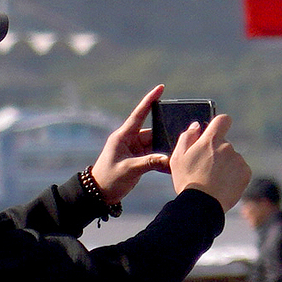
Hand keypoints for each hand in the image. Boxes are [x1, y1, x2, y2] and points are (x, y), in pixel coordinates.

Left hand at [88, 87, 169, 204]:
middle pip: (153, 132)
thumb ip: (149, 162)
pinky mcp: (138, 159)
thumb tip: (168, 157)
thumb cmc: (108, 178)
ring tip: (178, 153)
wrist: (99, 194)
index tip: (160, 87)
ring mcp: (135, 150)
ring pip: (155, 145)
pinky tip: (171, 165)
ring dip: (165, 150)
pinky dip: (161, 160)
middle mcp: (130, 140)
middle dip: (166, 135)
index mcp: (123, 136)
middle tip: (182, 137)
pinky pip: (154, 156)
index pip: (139, 114)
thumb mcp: (129, 169)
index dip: (150, 100)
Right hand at [169, 102, 250, 209]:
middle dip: (217, 152)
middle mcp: (227, 147)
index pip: (223, 120)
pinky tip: (223, 185)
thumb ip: (187, 137)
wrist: (203, 204)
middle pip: (224, 143)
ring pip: (232, 158)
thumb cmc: (188, 181)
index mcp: (211, 140)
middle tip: (206, 168)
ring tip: (214, 180)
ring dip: (225, 165)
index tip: (214, 131)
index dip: (219, 124)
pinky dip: (233, 175)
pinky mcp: (246, 173)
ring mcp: (238, 160)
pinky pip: (240, 169)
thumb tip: (197, 126)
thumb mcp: (178, 158)